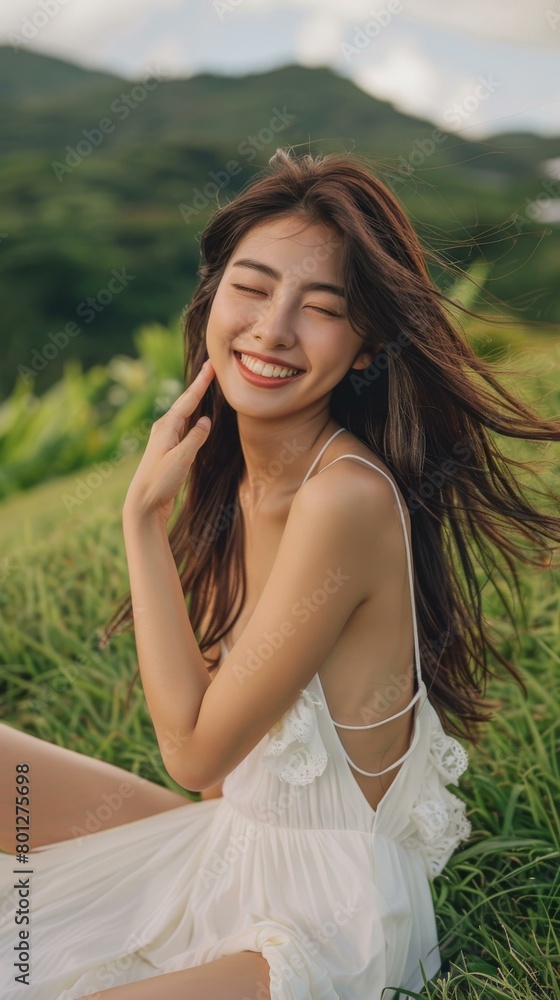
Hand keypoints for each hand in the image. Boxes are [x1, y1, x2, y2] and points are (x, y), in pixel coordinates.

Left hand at [123, 359, 214, 524]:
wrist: (144, 504)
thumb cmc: (160, 481)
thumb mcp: (181, 458)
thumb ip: (195, 438)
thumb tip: (206, 421)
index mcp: (166, 427)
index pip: (188, 400)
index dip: (201, 383)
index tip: (211, 365)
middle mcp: (165, 430)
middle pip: (185, 403)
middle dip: (199, 387)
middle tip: (211, 369)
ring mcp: (166, 440)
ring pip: (185, 415)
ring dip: (196, 401)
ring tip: (207, 387)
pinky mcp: (169, 452)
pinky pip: (185, 429)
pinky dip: (194, 419)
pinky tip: (198, 419)